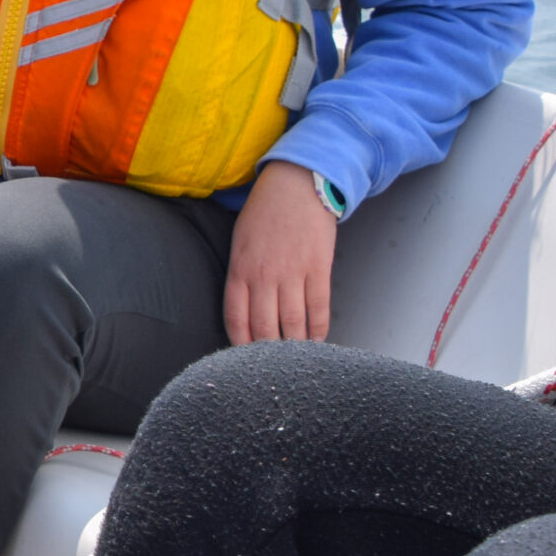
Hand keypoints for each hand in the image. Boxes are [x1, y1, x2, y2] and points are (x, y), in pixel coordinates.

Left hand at [223, 162, 336, 344]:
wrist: (296, 185)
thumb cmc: (264, 214)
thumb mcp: (240, 242)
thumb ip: (242, 276)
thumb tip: (246, 311)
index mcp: (240, 269)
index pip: (236, 320)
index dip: (240, 346)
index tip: (245, 361)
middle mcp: (264, 276)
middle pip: (264, 329)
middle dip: (268, 354)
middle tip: (272, 369)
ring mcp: (292, 273)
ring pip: (293, 325)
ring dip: (295, 347)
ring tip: (296, 362)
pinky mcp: (318, 269)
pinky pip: (318, 309)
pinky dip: (319, 330)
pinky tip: (317, 340)